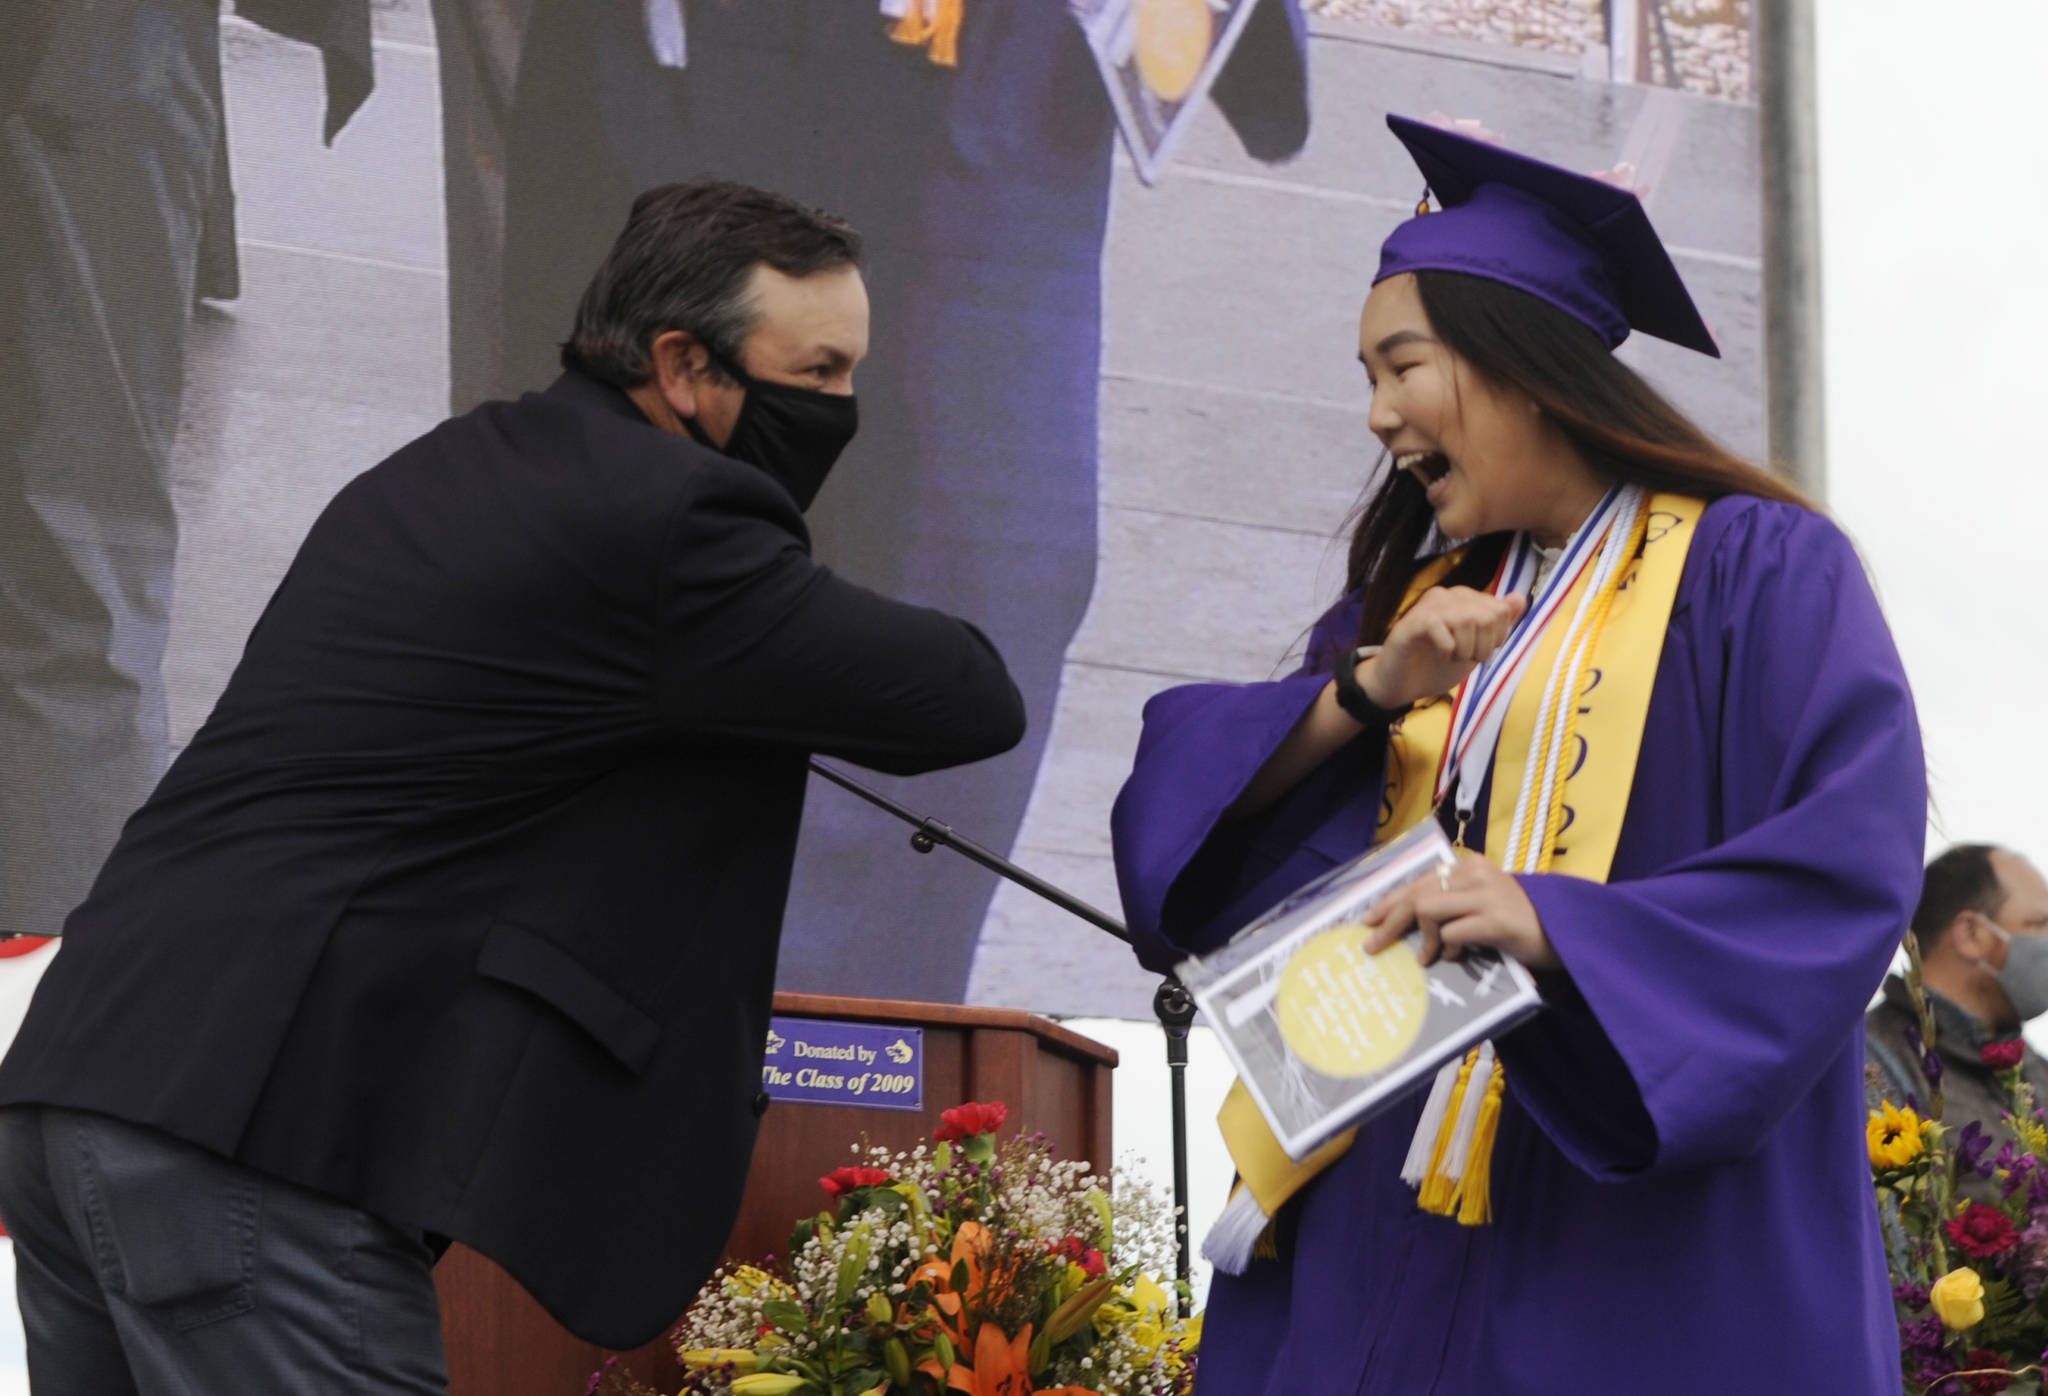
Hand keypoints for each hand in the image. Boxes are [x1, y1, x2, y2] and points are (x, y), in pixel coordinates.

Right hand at [1357, 587, 1526, 709]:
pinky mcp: (1411, 623)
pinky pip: (1441, 629)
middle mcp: (1446, 595)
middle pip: (1487, 614)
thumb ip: (1498, 623)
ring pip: (1467, 620)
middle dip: (1483, 646)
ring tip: (1452, 658)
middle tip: (1466, 658)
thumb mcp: (1476, 646)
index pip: (1500, 610)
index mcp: (1463, 599)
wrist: (1400, 685)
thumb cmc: (1436, 665)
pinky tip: (1439, 655)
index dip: (1497, 637)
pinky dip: (1447, 649)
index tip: (1479, 651)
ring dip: (1464, 649)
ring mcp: (1427, 607)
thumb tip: (1521, 597)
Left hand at [1361, 852, 1558, 969]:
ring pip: (1427, 909)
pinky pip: (1453, 932)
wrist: (1566, 931)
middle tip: (1372, 945)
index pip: (1418, 881)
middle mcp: (1475, 874)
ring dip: (1422, 938)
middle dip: (1388, 920)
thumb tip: (1406, 919)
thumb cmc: (1521, 922)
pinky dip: (1447, 949)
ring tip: (1426, 958)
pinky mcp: (1497, 919)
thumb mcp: (1482, 902)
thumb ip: (1451, 903)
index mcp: (1468, 866)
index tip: (1368, 919)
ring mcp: (1487, 894)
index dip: (1389, 901)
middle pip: (1415, 894)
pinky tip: (1456, 959)